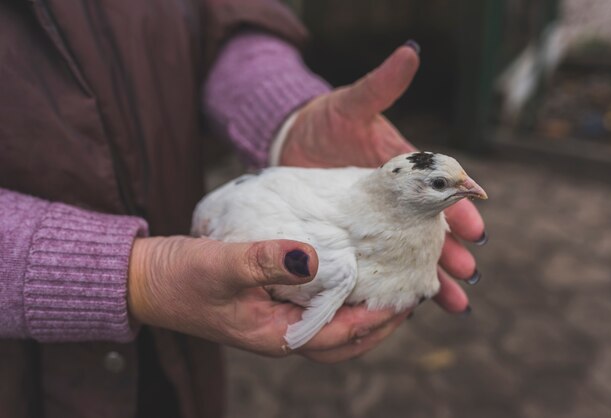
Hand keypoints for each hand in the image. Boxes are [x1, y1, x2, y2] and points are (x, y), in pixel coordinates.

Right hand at [128, 236, 410, 362]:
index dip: (379, 318)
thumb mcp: (223, 265)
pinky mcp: (271, 307)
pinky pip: (317, 310)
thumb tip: (314, 256)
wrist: (150, 280)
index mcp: (277, 336)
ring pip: (333, 328)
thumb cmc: (182, 278)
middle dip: (381, 324)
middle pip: (345, 341)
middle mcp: (282, 335)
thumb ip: (266, 260)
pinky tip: (348, 274)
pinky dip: (340, 299)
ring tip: (388, 288)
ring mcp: (277, 323)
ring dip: (363, 314)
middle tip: (410, 297)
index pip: (342, 335)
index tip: (408, 295)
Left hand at [280, 43, 485, 313]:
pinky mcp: (356, 236)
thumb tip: (411, 54)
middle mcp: (399, 199)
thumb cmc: (325, 120)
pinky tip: (409, 303)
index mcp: (406, 169)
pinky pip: (381, 261)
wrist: (290, 141)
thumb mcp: (351, 104)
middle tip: (468, 274)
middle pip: (432, 229)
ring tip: (454, 303)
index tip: (475, 226)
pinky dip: (396, 281)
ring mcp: (378, 221)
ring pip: (411, 251)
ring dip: (432, 276)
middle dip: (451, 251)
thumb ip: (380, 86)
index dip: (459, 207)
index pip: (440, 189)